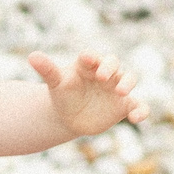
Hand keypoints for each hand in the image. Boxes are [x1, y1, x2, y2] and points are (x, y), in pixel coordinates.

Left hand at [30, 51, 147, 138]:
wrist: (71, 116)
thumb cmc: (63, 94)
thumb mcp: (56, 83)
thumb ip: (47, 69)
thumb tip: (31, 56)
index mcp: (88, 65)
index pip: (92, 57)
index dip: (92, 58)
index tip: (88, 60)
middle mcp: (105, 73)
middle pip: (114, 64)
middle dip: (111, 68)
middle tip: (102, 77)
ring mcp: (116, 88)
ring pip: (129, 79)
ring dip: (128, 83)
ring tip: (121, 91)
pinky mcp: (124, 105)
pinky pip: (138, 105)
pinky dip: (141, 110)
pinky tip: (136, 118)